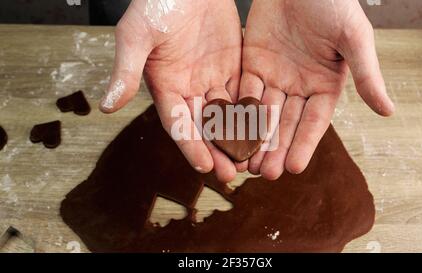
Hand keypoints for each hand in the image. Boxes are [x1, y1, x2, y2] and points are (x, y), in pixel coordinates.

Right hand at [99, 0, 242, 181]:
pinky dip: (252, 111)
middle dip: (217, 150)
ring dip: (238, 137)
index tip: (203, 166)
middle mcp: (189, 87)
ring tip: (251, 159)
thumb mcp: (136, 35)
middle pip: (204, 126)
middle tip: (232, 174)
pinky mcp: (233, 65)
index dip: (190, 145)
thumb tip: (106, 106)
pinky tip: (263, 129)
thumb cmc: (157, 3)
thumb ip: (126, 71)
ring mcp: (212, 78)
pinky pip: (244, 93)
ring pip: (227, 114)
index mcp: (165, 86)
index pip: (178, 123)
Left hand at [240, 0, 394, 179]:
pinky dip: (238, 111)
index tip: (294, 167)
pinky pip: (244, 91)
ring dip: (254, 137)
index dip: (305, 144)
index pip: (314, 122)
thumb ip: (367, 75)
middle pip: (287, 123)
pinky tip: (230, 131)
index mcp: (325, 85)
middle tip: (265, 174)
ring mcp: (275, 77)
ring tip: (246, 162)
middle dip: (276, 148)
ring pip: (263, 113)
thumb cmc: (333, 3)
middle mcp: (299, 87)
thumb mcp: (353, 38)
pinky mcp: (253, 65)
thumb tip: (389, 111)